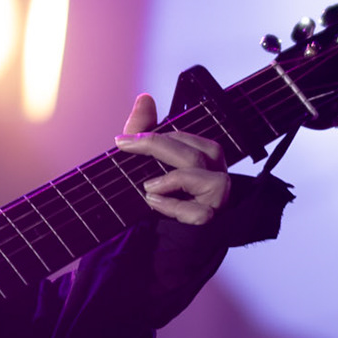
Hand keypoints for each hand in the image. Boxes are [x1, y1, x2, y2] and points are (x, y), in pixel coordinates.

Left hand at [114, 93, 229, 225]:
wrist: (151, 239)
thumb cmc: (154, 194)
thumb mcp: (142, 161)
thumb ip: (144, 130)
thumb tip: (145, 98)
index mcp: (204, 159)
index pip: (189, 139)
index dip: (156, 135)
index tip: (122, 141)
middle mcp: (216, 176)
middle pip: (200, 154)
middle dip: (161, 147)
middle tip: (129, 149)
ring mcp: (216, 201)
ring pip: (210, 180)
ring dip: (175, 179)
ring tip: (147, 187)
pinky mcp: (209, 223)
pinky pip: (202, 213)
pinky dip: (175, 207)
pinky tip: (155, 203)